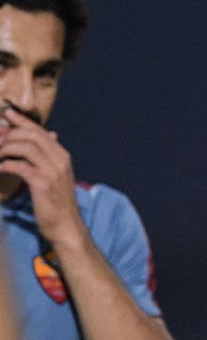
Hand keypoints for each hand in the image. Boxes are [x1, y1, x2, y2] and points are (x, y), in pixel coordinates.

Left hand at [0, 106, 82, 244]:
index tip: (8, 113)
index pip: (41, 132)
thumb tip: (49, 137)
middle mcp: (60, 160)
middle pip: (32, 136)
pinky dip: (6, 164)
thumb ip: (48, 158)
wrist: (66, 226)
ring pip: (25, 147)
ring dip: (5, 148)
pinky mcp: (43, 183)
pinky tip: (1, 168)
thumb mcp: (55, 177)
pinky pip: (20, 166)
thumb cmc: (57, 203)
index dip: (22, 121)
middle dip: (10, 134)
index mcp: (62, 156)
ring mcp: (53, 171)